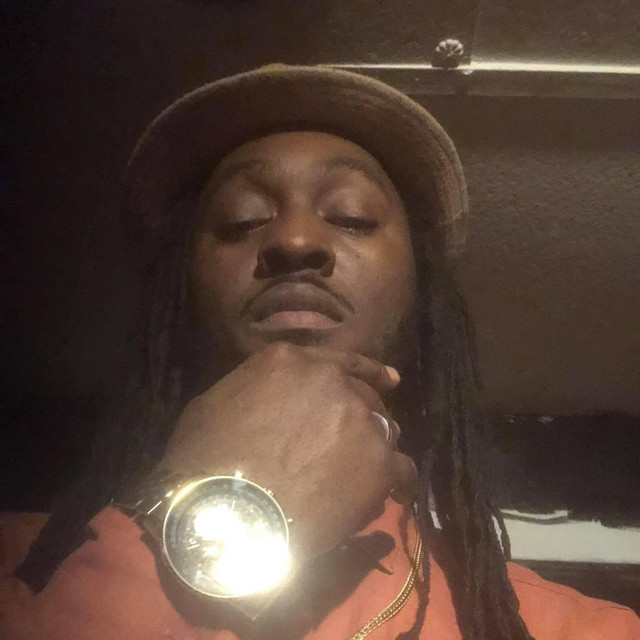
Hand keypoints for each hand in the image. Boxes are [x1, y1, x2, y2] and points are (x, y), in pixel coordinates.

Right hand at [159, 342, 416, 563]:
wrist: (224, 514)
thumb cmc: (205, 460)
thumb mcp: (215, 404)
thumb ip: (255, 390)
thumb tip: (271, 401)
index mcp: (292, 362)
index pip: (340, 361)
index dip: (367, 372)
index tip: (389, 381)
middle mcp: (332, 382)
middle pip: (364, 395)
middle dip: (364, 415)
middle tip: (358, 441)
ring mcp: (359, 420)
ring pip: (385, 428)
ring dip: (375, 447)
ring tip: (365, 472)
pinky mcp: (379, 462)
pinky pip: (401, 469)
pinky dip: (393, 482)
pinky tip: (385, 495)